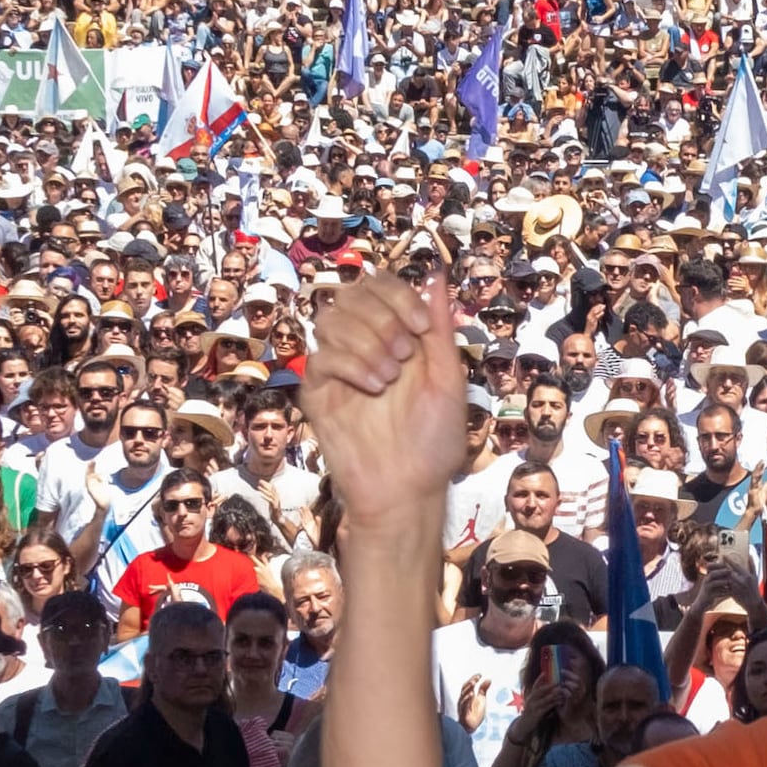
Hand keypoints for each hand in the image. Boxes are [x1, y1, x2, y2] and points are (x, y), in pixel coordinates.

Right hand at [304, 276, 473, 517]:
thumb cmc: (434, 441)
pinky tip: (373, 387)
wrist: (409, 490)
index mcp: (396, 337)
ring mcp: (338, 369)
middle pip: (351, 294)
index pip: (379, 285)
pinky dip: (349, 364)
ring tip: (389, 377)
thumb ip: (439, 328)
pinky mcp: (318, 394)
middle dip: (381, 317)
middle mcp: (364, 346)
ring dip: (365, 340)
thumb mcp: (448, 379)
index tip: (421, 327)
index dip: (398, 294)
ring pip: (330, 320)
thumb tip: (434, 276)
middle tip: (404, 355)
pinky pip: (319, 358)